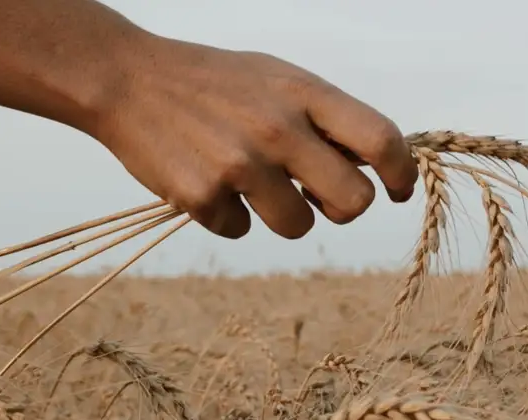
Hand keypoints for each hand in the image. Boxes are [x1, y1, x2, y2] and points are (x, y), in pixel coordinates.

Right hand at [93, 37, 417, 238]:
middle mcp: (278, 129)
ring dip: (284, 214)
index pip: (380, 139)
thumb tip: (374, 167)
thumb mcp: (278, 80)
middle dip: (341, 207)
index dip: (401, 173)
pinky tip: (209, 181)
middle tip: (319, 195)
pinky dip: (229, 216)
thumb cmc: (215, 83)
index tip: (398, 190)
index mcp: (303, 93)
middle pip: (354, 202)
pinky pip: (241, 231)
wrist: (126, 79)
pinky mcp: (202, 197)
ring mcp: (239, 165)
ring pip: (299, 227)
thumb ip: (325, 120)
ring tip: (252, 182)